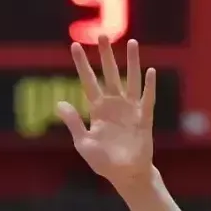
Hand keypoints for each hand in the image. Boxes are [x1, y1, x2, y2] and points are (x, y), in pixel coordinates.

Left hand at [57, 36, 156, 190]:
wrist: (126, 175)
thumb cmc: (104, 162)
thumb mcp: (83, 143)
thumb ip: (74, 122)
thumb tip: (60, 103)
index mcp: (98, 109)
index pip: (88, 81)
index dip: (81, 64)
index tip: (74, 46)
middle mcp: (114, 104)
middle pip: (110, 74)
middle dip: (106, 55)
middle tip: (102, 35)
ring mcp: (130, 110)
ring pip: (131, 80)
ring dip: (132, 62)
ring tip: (133, 43)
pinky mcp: (144, 119)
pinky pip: (147, 100)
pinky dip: (149, 86)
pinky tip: (150, 72)